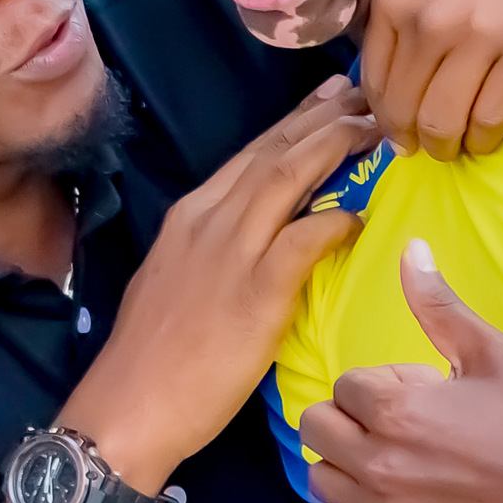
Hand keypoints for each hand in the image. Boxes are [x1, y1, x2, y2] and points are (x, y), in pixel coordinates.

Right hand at [66, 77, 376, 482]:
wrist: (129, 408)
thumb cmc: (153, 360)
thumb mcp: (175, 283)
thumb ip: (214, 254)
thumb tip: (254, 243)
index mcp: (188, 216)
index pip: (250, 155)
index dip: (294, 124)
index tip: (328, 101)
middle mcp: (207, 220)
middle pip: (273, 153)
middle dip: (322, 119)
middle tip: (363, 94)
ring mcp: (229, 253)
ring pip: (287, 179)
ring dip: (333, 149)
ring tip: (373, 130)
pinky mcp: (253, 293)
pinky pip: (303, 241)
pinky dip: (334, 222)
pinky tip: (359, 216)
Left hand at [300, 241, 502, 502]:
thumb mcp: (491, 351)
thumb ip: (438, 305)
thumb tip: (410, 250)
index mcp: (392, 410)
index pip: (345, 385)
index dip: (380, 384)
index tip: (420, 392)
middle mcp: (376, 464)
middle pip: (317, 428)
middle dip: (350, 417)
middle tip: (396, 422)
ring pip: (319, 480)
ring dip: (344, 465)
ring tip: (389, 459)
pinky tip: (385, 502)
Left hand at [363, 0, 502, 161]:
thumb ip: (404, 10)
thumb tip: (395, 76)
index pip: (373, 85)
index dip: (385, 119)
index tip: (400, 131)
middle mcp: (427, 21)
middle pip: (404, 112)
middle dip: (414, 141)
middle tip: (430, 149)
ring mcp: (478, 36)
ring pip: (444, 123)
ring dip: (450, 145)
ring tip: (462, 145)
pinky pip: (493, 116)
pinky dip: (487, 137)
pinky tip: (491, 133)